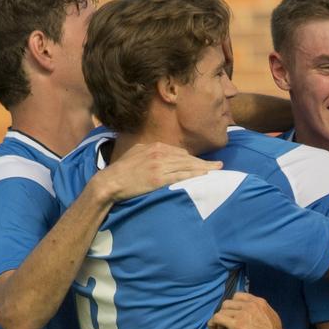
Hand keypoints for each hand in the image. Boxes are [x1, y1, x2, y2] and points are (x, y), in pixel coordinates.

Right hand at [96, 142, 220, 201]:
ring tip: (216, 171)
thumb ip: (150, 151)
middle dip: (204, 162)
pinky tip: (204, 177)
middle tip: (219, 165)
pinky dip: (194, 175)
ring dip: (203, 169)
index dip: (193, 158)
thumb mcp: (136, 153)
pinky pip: (180, 176)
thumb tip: (161, 152)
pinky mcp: (158, 178)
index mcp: (155, 147)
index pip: (180, 152)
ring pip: (187, 166)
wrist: (110, 182)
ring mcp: (160, 166)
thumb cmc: (121, 170)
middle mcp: (159, 154)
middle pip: (187, 158)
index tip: (203, 162)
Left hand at [208, 293, 286, 328]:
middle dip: (225, 315)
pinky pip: (217, 318)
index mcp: (259, 302)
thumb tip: (251, 315)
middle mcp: (249, 305)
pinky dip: (214, 325)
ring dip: (219, 323)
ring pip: (221, 311)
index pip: (238, 296)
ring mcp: (242, 314)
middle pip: (227, 303)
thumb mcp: (271, 316)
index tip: (234, 317)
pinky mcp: (236, 324)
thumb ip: (260, 312)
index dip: (233, 307)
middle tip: (227, 328)